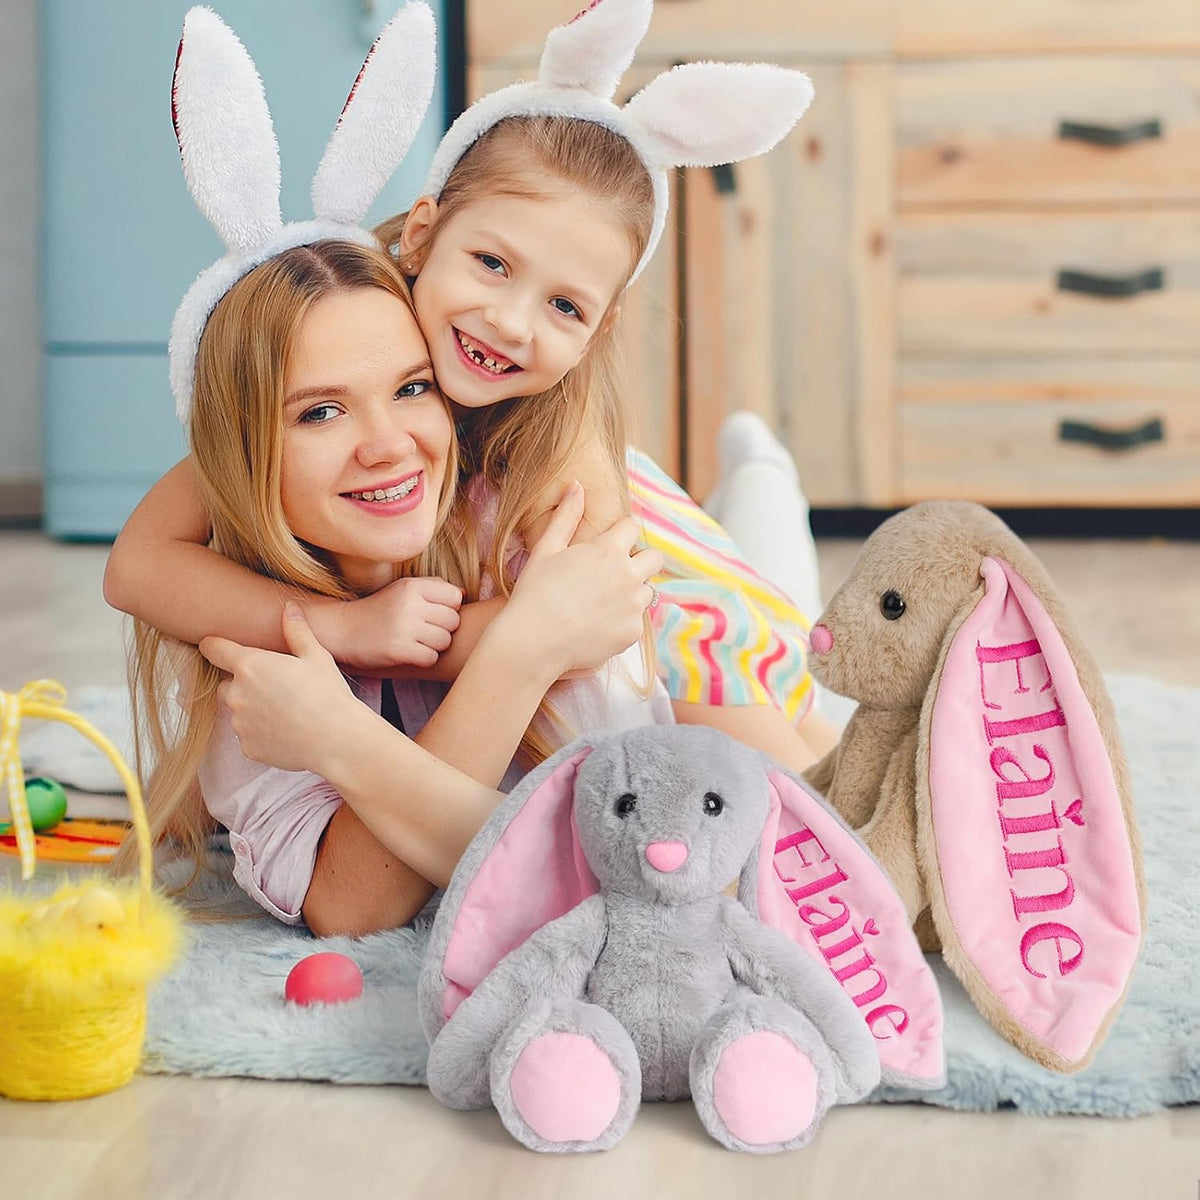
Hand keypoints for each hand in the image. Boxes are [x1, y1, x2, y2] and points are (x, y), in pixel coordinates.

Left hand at [200, 604, 364, 772]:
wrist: (337, 740)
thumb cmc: (328, 694)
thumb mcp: (316, 656)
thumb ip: (297, 631)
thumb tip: (289, 608)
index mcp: (250, 666)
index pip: (214, 649)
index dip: (214, 645)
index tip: (216, 645)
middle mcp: (237, 694)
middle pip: (226, 683)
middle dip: (244, 683)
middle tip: (275, 685)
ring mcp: (239, 723)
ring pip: (238, 710)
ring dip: (252, 708)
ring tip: (286, 710)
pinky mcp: (247, 747)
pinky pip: (248, 734)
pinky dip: (261, 732)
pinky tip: (287, 729)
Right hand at [306, 576, 461, 672]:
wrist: (343, 630)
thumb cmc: (380, 610)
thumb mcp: (403, 589)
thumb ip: (433, 587)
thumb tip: (464, 594)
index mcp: (412, 586)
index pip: (454, 597)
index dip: (450, 608)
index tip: (434, 614)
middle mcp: (409, 604)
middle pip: (453, 620)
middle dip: (444, 629)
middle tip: (425, 631)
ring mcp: (403, 627)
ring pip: (445, 641)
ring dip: (435, 646)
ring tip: (417, 642)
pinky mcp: (398, 650)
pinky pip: (431, 658)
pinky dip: (424, 659)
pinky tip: (410, 653)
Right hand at [502, 481, 662, 676]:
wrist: (533, 641)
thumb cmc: (535, 592)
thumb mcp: (547, 549)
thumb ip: (566, 516)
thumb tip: (576, 484)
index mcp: (608, 549)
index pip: (632, 527)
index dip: (619, 534)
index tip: (606, 546)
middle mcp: (628, 575)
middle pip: (653, 558)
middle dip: (638, 560)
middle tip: (613, 574)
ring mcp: (633, 605)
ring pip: (647, 591)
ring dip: (631, 592)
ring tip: (601, 603)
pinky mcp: (633, 632)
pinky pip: (636, 620)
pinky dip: (622, 621)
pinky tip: (597, 625)